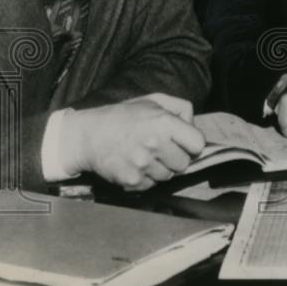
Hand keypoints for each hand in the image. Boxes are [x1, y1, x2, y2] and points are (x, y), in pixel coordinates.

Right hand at [61, 93, 204, 189]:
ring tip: (145, 155)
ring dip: (160, 168)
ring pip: (168, 176)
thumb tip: (193, 126)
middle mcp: (155, 144)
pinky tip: (134, 164)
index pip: (198, 144)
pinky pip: (152, 185)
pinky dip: (146, 178)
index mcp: (164, 122)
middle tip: (161, 149)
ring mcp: (143, 165)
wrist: (88, 135)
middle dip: (175, 157)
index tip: (183, 142)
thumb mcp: (154, 100)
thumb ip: (181, 109)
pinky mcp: (132, 181)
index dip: (192, 144)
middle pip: (184, 164)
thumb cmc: (124, 116)